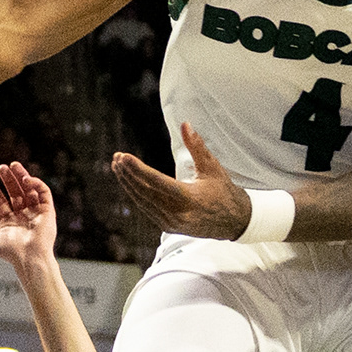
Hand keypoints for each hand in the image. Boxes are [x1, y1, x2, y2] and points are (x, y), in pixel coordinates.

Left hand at [0, 163, 58, 274]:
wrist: (29, 257)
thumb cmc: (12, 252)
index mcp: (11, 223)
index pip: (2, 203)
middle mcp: (24, 216)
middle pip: (16, 194)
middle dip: (9, 180)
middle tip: (2, 167)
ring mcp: (36, 213)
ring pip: (29, 190)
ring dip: (22, 176)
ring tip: (12, 165)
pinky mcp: (48, 211)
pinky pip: (44, 193)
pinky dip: (36, 183)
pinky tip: (25, 179)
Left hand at [107, 126, 256, 240]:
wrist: (234, 221)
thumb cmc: (223, 190)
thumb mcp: (212, 167)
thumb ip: (197, 146)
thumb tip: (185, 124)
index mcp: (190, 198)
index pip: (157, 182)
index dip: (138, 169)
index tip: (124, 157)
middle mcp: (178, 213)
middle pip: (146, 192)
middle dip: (129, 174)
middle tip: (117, 158)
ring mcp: (172, 223)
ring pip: (143, 201)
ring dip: (128, 183)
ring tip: (117, 166)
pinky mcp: (168, 227)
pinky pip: (147, 208)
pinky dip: (136, 194)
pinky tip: (128, 181)